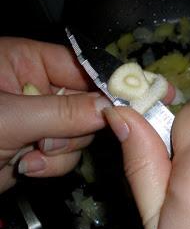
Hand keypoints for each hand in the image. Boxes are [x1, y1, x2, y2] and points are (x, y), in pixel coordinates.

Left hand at [0, 37, 111, 192]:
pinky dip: (54, 163)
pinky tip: (29, 166)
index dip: (108, 80)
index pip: (80, 65)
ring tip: (32, 155)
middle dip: (75, 126)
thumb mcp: (8, 118)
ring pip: (80, 131)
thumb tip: (110, 108)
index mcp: (24, 62)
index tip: (137, 95)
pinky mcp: (39, 144)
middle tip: (53, 137)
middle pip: (87, 102)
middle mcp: (37, 87)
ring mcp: (40, 118)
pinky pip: (68, 152)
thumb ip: (63, 112)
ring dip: (62, 149)